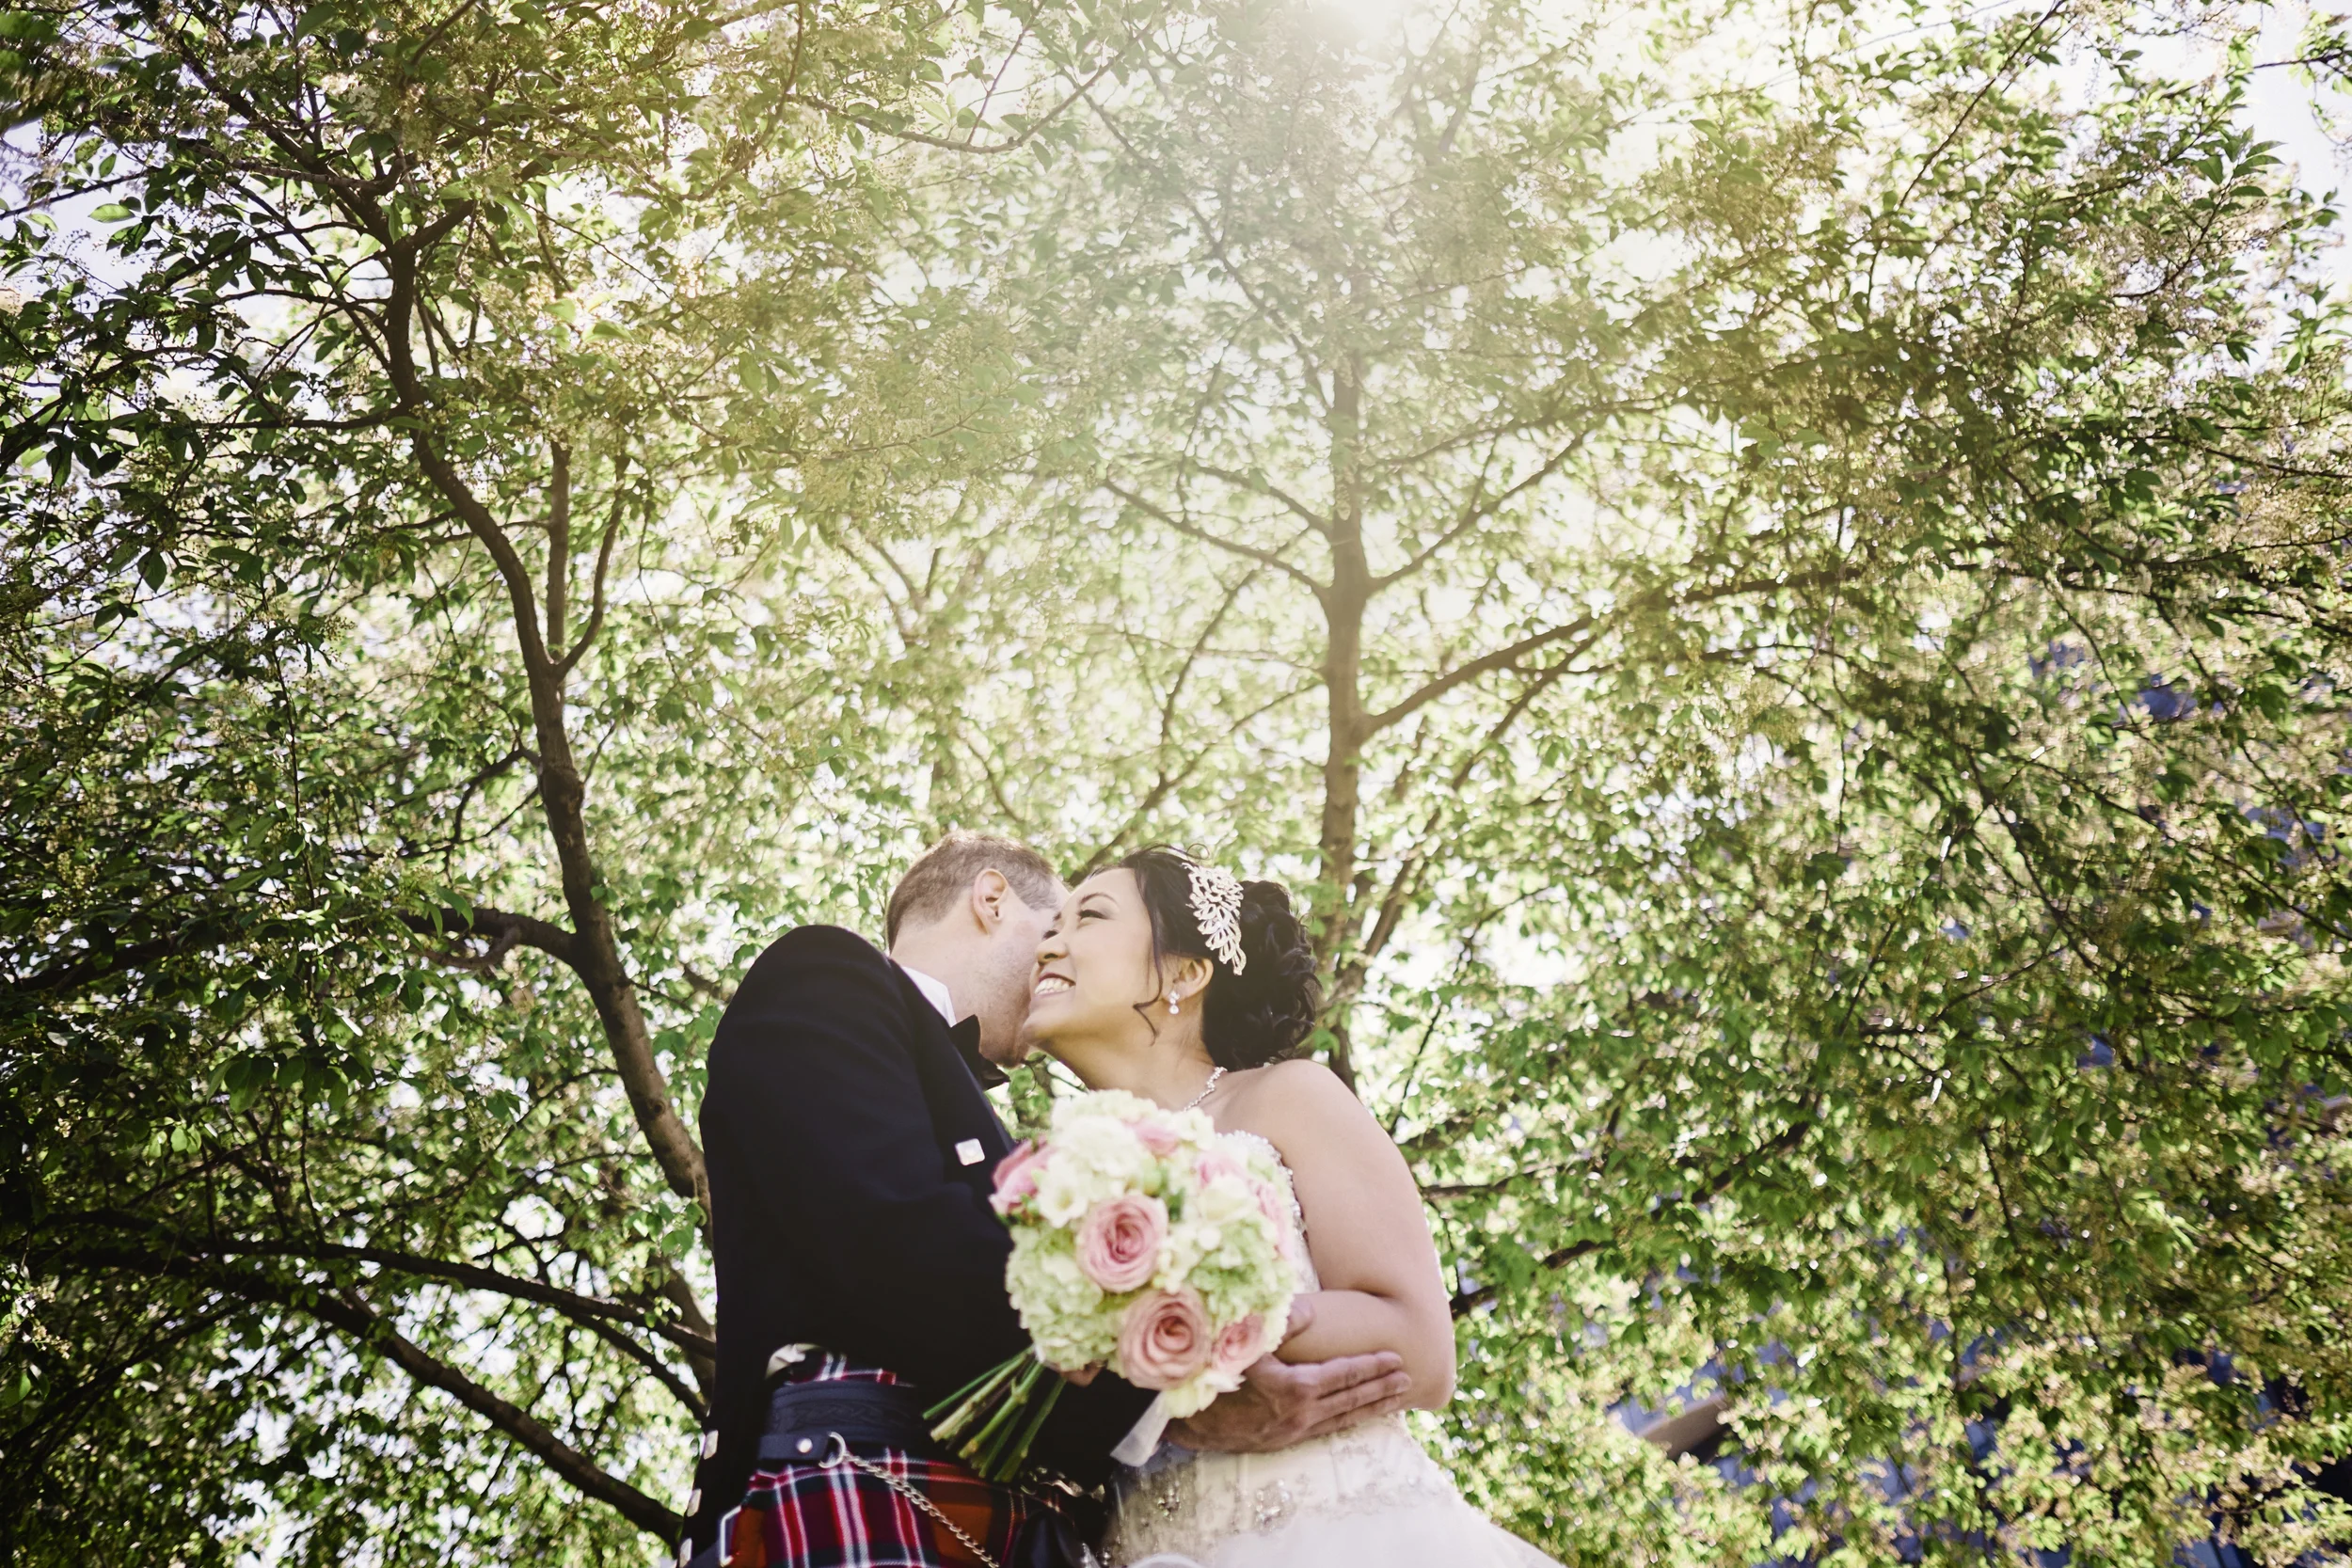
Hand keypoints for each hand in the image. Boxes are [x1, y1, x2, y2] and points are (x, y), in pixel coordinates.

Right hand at [1166, 1301, 1410, 1453]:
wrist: (1171, 1414)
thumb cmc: (1204, 1369)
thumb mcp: (1241, 1339)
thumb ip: (1279, 1322)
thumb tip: (1308, 1310)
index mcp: (1292, 1389)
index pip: (1343, 1376)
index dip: (1371, 1366)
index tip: (1397, 1358)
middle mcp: (1296, 1415)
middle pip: (1349, 1401)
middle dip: (1380, 1389)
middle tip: (1408, 1380)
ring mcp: (1286, 1432)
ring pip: (1339, 1420)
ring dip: (1368, 1408)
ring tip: (1394, 1401)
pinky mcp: (1274, 1442)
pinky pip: (1321, 1431)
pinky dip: (1343, 1421)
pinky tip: (1350, 1418)